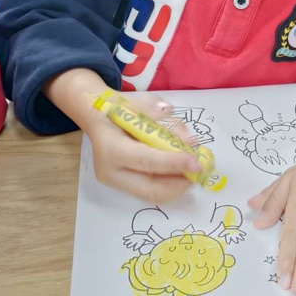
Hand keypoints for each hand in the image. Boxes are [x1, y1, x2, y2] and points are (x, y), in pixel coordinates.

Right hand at [43, 69, 200, 201]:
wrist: (97, 116)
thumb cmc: (120, 106)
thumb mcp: (142, 102)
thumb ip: (165, 120)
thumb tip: (188, 139)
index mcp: (111, 148)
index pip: (147, 161)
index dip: (174, 163)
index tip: (197, 163)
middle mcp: (111, 171)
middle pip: (151, 188)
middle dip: (179, 183)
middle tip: (199, 171)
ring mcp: (115, 182)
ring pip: (153, 194)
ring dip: (177, 185)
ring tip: (192, 170)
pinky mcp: (122, 187)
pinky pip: (150, 189)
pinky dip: (169, 182)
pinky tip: (180, 170)